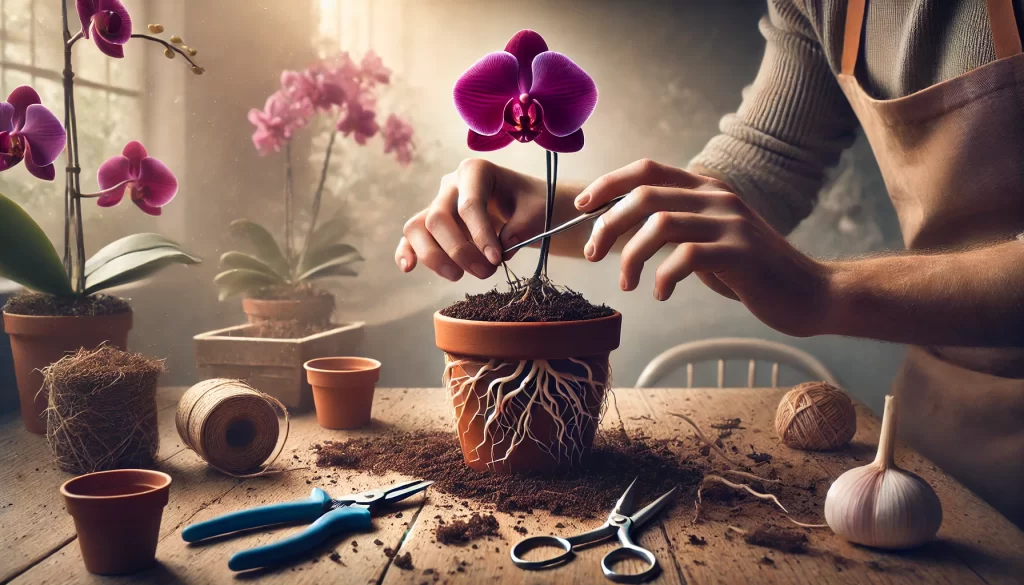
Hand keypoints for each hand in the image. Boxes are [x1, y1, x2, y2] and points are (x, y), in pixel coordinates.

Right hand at [396, 159, 547, 280]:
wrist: (526, 206)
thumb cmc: (531, 204)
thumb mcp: (538, 210)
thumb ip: (524, 226)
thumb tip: (503, 246)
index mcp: (476, 171)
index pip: (469, 204)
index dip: (481, 235)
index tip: (497, 259)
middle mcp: (450, 184)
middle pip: (438, 218)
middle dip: (459, 251)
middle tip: (486, 272)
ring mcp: (437, 204)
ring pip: (417, 228)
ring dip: (434, 256)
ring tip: (458, 276)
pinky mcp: (431, 225)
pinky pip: (410, 237)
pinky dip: (406, 252)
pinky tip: (408, 268)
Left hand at [577, 159, 831, 336]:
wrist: (810, 293)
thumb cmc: (753, 272)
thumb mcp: (711, 239)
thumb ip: (679, 227)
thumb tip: (628, 229)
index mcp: (706, 189)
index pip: (647, 171)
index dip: (609, 184)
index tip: (582, 207)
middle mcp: (717, 198)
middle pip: (645, 196)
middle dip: (608, 225)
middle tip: (595, 256)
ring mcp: (730, 224)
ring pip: (660, 226)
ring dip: (632, 257)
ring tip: (628, 284)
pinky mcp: (740, 254)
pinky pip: (686, 258)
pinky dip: (663, 277)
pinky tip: (661, 294)